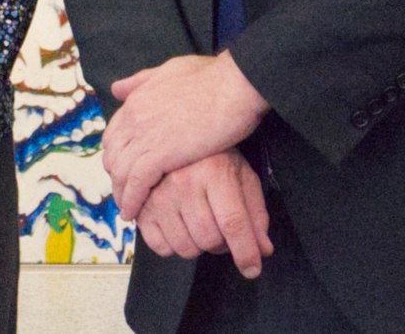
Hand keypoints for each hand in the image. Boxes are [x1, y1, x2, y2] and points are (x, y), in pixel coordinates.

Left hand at [101, 52, 268, 207]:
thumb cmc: (212, 77)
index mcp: (136, 100)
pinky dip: (131, 200)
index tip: (124, 168)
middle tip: (125, 193)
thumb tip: (119, 88)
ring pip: (120, 171)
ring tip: (127, 210)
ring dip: (121, 193)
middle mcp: (134, 118)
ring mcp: (144, 135)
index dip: (118, 153)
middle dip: (117, 175)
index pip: (114, 133)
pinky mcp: (160, 154)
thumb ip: (142, 80)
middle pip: (113, 154)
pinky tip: (133, 214)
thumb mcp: (169, 70)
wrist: (232, 85)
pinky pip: (136, 183)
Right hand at [129, 150, 271, 277]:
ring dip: (198, 246)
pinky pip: (160, 247)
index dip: (246, 252)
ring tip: (200, 225)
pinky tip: (179, 226)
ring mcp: (158, 194)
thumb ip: (256, 214)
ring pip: (185, 247)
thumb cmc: (213, 158)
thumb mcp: (242, 177)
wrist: (174, 135)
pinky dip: (173, 245)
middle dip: (222, 245)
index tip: (252, 269)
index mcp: (214, 171)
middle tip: (222, 231)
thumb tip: (263, 249)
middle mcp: (183, 181)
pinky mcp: (141, 206)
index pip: (233, 222)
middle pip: (210, 239)